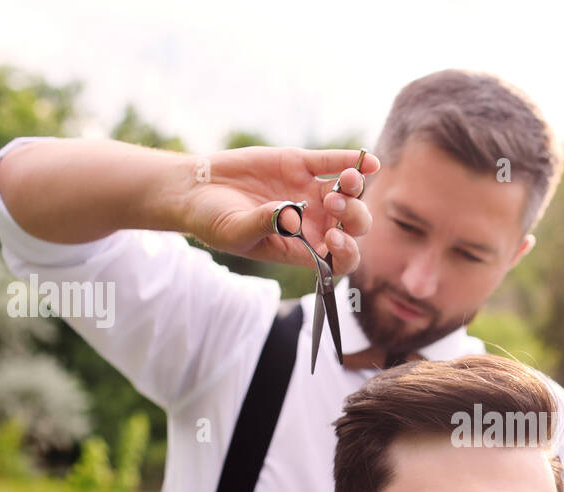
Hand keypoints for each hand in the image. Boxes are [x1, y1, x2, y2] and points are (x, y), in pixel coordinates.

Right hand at [180, 146, 378, 272]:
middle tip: (332, 202)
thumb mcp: (235, 231)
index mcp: (301, 248)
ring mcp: (310, 193)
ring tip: (346, 180)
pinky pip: (332, 163)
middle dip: (353, 215)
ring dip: (354, 188)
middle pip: (352, 225)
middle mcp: (313, 223)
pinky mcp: (301, 165)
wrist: (196, 190)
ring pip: (348, 193)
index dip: (346, 251)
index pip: (339, 259)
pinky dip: (350, 161)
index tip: (334, 237)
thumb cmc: (213, 221)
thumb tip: (290, 216)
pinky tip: (367, 160)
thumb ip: (263, 225)